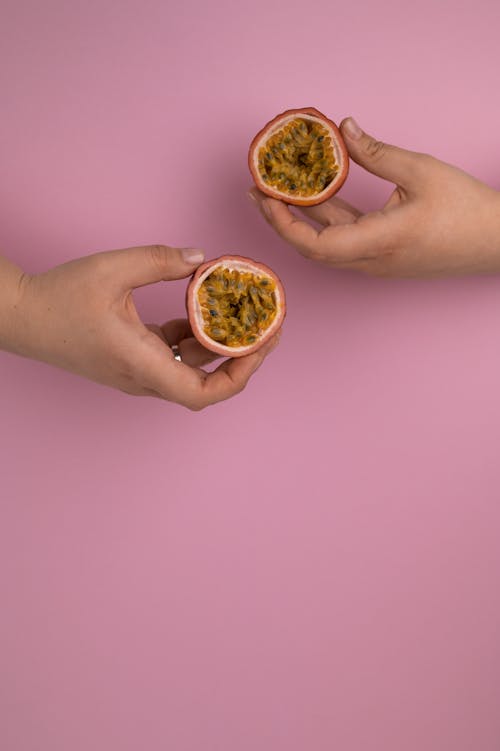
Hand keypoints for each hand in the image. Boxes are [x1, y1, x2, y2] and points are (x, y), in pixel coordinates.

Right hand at [3, 245, 278, 408]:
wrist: (22, 316)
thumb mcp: (112, 269)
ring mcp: (138, 372)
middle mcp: (144, 377)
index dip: (240, 374)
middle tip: (266, 327)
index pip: (204, 392)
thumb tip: (202, 258)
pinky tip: (201, 308)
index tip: (261, 345)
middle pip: (206, 383)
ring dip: (219, 345)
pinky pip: (174, 355)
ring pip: (192, 369)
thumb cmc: (60, 299)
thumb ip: (161, 260)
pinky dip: (193, 336)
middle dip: (241, 358)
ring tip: (242, 314)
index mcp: (142, 364)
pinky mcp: (133, 360)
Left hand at [249, 117, 499, 276]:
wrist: (497, 242)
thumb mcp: (422, 172)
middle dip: (281, 221)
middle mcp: (372, 261)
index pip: (317, 245)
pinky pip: (345, 241)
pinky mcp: (383, 258)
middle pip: (313, 249)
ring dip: (301, 221)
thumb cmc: (467, 210)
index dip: (285, 224)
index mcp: (381, 242)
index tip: (266, 197)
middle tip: (258, 192)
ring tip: (276, 193)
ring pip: (328, 244)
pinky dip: (326, 221)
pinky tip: (315, 197)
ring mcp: (377, 264)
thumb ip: (377, 153)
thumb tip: (344, 129)